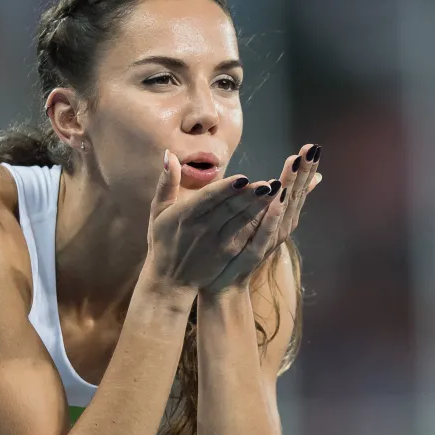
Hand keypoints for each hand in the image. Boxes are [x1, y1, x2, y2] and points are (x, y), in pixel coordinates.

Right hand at [144, 151, 280, 293]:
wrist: (170, 280)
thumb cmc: (163, 241)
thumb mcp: (158, 211)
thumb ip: (167, 182)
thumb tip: (169, 155)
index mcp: (185, 215)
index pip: (209, 198)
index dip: (227, 188)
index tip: (244, 177)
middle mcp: (202, 228)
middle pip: (230, 208)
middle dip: (251, 195)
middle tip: (270, 182)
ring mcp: (217, 242)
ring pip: (241, 220)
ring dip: (260, 206)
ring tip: (276, 191)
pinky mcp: (227, 253)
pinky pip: (245, 234)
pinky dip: (259, 222)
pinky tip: (272, 211)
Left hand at [202, 144, 322, 292]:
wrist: (225, 283)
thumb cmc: (242, 248)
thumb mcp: (262, 220)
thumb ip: (280, 199)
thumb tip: (307, 179)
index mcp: (282, 217)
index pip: (298, 188)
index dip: (306, 168)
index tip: (314, 146)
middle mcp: (282, 227)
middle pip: (296, 194)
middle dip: (304, 171)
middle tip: (312, 149)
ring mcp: (272, 239)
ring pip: (284, 209)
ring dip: (291, 186)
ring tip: (296, 164)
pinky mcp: (257, 250)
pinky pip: (267, 230)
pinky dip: (274, 214)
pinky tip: (278, 197)